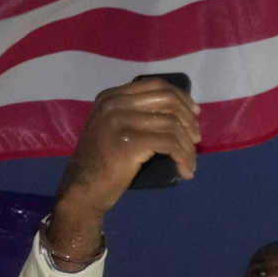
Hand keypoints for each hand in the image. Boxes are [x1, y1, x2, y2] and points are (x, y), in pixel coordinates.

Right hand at [46, 79, 200, 261]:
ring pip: (172, 124)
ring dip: (188, 146)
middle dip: (188, 120)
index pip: (156, 86)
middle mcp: (114, 104)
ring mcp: (120, 122)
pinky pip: (169, 144)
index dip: (181, 98)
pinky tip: (185, 170)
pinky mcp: (129, 142)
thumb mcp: (113, 130)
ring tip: (190, 162)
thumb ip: (135, 115)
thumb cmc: (101, 164)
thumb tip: (178, 113)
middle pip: (167, 101)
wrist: (81, 190)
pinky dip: (183, 157)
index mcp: (111, 97)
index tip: (195, 114)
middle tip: (196, 139)